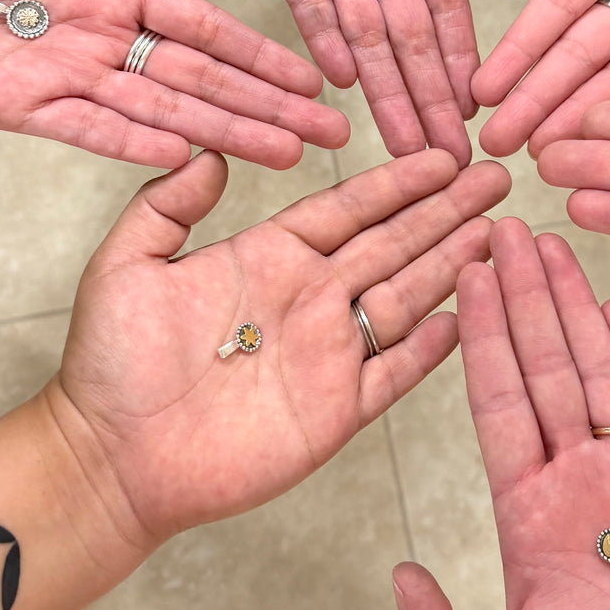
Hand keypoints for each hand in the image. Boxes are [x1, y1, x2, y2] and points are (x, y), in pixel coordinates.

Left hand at [48, 148, 510, 543]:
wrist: (111, 459)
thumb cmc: (111, 366)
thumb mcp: (126, 266)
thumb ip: (165, 205)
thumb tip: (210, 150)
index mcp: (270, 258)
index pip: (350, 209)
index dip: (399, 183)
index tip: (442, 155)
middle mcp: (310, 299)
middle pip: (394, 245)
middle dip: (446, 212)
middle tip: (495, 178)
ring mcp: (328, 355)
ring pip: (407, 298)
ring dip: (452, 265)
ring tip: (498, 232)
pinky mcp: (336, 412)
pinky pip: (397, 372)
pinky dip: (434, 346)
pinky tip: (469, 315)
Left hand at [391, 219, 609, 609]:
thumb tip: (400, 574)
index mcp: (527, 516)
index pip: (494, 402)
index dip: (477, 334)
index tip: (463, 274)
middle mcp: (578, 482)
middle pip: (541, 366)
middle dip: (520, 296)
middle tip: (499, 226)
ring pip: (600, 370)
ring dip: (574, 306)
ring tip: (550, 243)